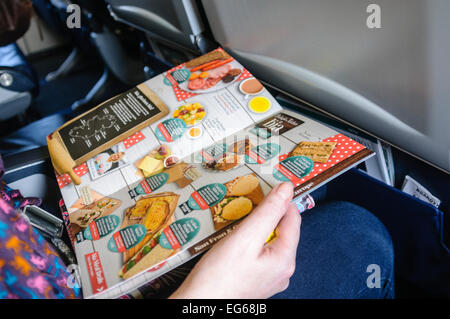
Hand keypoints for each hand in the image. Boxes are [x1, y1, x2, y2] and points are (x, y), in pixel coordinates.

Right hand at [170, 182, 300, 298]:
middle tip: (245, 205)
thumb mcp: (245, 237)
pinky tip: (233, 242)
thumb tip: (286, 189)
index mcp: (285, 259)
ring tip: (236, 223)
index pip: (293, 218)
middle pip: (281, 231)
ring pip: (268, 242)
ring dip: (255, 229)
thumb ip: (268, 212)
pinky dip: (249, 243)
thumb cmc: (219, 276)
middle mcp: (282, 271)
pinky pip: (259, 254)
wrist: (199, 305)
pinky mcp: (256, 281)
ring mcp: (269, 278)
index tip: (266, 186)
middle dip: (265, 215)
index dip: (281, 200)